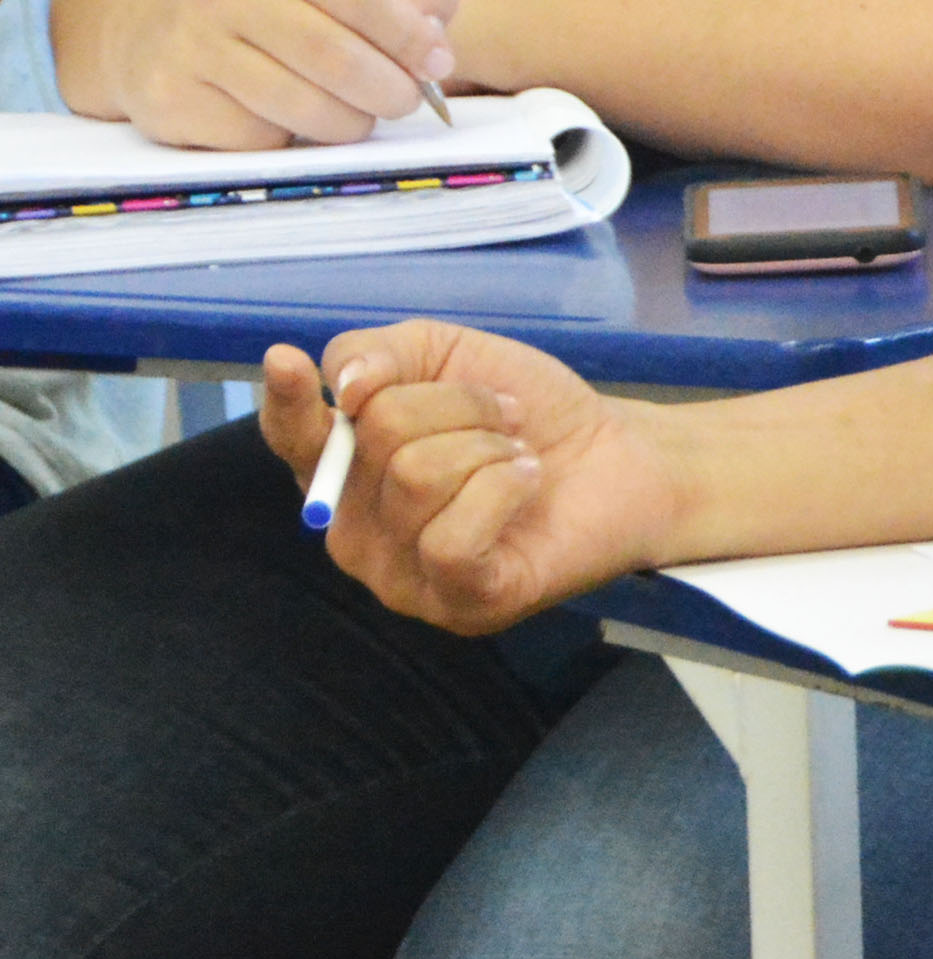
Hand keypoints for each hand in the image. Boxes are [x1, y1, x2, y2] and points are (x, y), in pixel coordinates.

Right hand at [75, 0, 461, 144]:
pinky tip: (285, 119)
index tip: (439, 63)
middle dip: (388, 89)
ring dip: (349, 122)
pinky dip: (291, 140)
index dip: (408, 34)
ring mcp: (190, 44)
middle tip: (406, 101)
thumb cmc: (280, 5)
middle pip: (333, 55)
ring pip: (302, 105)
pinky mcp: (171, 99)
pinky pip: (261, 138)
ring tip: (356, 114)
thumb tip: (436, 39)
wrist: (167, 30)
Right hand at [262, 325, 681, 632]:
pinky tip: (526, 485)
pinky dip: (504, 490)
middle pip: (376, 433)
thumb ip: (381, 354)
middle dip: (457, 403)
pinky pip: (452, 537)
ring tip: (518, 456)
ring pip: (418, 476)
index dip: (286, 401)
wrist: (619, 457)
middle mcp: (357, 529)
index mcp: (346, 469)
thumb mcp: (450, 357)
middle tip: (504, 417)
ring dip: (489, 445)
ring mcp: (401, 576)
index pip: (294, 438)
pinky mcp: (456, 604)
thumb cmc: (528, 413)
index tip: (287, 361)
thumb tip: (341, 387)